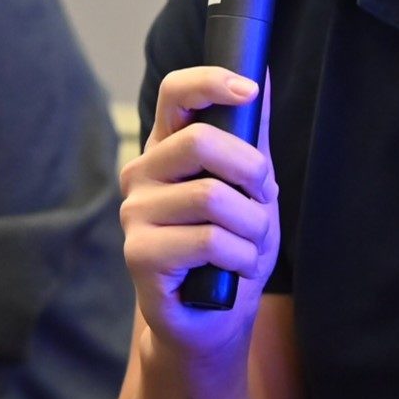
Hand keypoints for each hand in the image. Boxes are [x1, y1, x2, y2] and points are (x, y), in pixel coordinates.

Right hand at [120, 67, 279, 368]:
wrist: (211, 323)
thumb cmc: (230, 253)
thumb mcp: (251, 190)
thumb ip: (252, 138)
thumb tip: (263, 75)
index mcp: (166, 151)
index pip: (175, 95)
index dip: (210, 82)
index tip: (248, 90)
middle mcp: (141, 175)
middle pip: (200, 142)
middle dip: (252, 172)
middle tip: (262, 201)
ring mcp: (135, 215)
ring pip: (212, 197)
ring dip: (252, 227)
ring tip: (249, 247)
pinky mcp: (139, 254)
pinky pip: (209, 240)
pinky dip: (241, 257)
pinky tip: (234, 271)